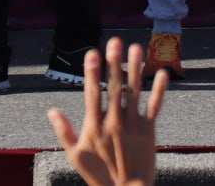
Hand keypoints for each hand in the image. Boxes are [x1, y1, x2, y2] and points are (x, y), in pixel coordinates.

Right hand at [47, 38, 167, 185]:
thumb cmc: (99, 176)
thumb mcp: (75, 156)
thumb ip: (64, 132)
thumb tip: (51, 111)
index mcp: (95, 127)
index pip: (92, 94)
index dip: (92, 73)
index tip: (92, 53)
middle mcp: (114, 123)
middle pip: (114, 88)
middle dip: (114, 63)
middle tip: (114, 42)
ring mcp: (132, 126)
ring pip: (134, 92)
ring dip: (135, 69)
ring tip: (137, 48)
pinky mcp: (148, 131)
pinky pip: (155, 107)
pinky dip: (160, 91)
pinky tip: (162, 72)